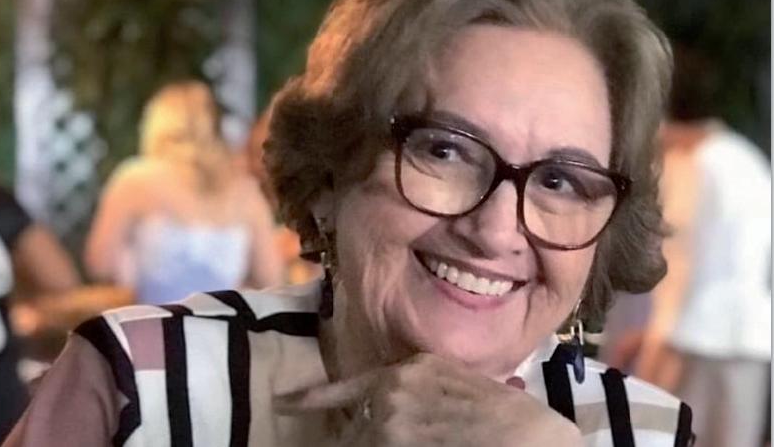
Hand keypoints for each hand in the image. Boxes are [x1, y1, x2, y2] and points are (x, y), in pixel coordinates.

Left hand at [275, 353, 582, 445]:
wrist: (529, 434)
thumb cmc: (505, 411)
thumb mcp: (458, 381)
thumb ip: (420, 387)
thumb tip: (392, 404)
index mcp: (407, 370)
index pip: (345, 387)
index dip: (309, 399)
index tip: (282, 404)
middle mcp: (392, 393)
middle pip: (353, 429)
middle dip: (353, 440)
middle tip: (362, 440)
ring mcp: (393, 425)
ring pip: (362, 442)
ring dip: (370, 444)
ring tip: (413, 440)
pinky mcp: (400, 446)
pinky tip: (410, 445)